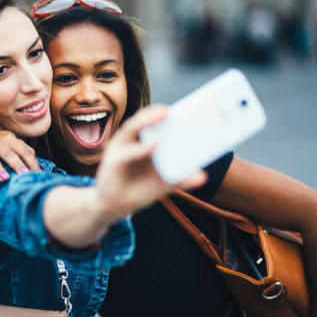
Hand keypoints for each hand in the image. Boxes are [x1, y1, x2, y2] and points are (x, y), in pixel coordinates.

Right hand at [0, 131, 38, 193]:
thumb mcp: (10, 142)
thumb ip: (23, 149)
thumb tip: (37, 164)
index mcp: (8, 138)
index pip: (22, 150)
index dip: (31, 162)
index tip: (37, 174)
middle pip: (8, 153)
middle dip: (17, 164)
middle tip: (24, 174)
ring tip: (5, 179)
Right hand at [95, 105, 206, 222]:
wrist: (113, 208)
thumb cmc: (137, 191)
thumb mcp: (162, 184)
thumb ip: (180, 178)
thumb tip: (202, 176)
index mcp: (141, 142)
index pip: (152, 122)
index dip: (165, 114)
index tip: (184, 107)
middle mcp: (129, 141)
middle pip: (141, 120)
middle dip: (156, 112)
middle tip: (173, 108)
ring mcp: (119, 149)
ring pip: (131, 128)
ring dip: (147, 120)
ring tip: (164, 114)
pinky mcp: (113, 162)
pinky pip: (127, 153)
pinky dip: (141, 148)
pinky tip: (155, 144)